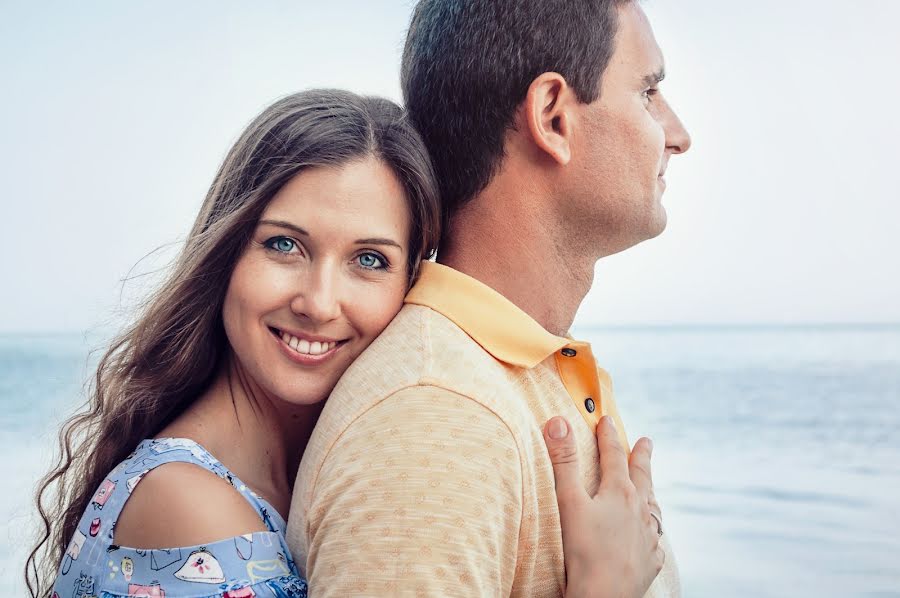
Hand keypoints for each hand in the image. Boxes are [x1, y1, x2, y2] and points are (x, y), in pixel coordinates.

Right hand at [543, 415, 663, 597]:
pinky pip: (655, 541)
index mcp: (620, 493)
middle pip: (642, 477)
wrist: (604, 597)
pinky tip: (650, 536)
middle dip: (641, 457)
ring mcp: (648, 537)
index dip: (609, 435)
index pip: (614, 455)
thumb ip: (563, 461)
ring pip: (652, 507)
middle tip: (646, 441)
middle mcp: (639, 511)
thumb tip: (559, 422)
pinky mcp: (650, 561)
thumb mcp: (569, 501)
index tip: (607, 419)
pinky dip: (652, 531)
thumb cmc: (583, 550)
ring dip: (650, 492)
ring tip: (650, 487)